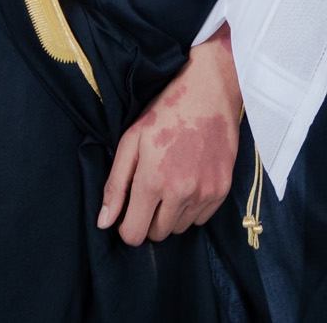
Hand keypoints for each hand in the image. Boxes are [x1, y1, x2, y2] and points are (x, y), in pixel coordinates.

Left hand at [97, 24, 242, 246]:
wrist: (209, 91)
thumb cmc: (165, 112)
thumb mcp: (131, 141)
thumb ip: (115, 185)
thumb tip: (104, 222)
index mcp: (152, 181)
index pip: (133, 234)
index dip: (126, 226)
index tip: (128, 211)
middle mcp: (180, 193)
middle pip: (157, 234)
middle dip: (148, 219)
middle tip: (150, 191)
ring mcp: (205, 193)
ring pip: (179, 228)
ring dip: (171, 215)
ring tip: (171, 183)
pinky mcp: (222, 190)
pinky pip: (201, 219)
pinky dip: (192, 208)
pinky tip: (189, 181)